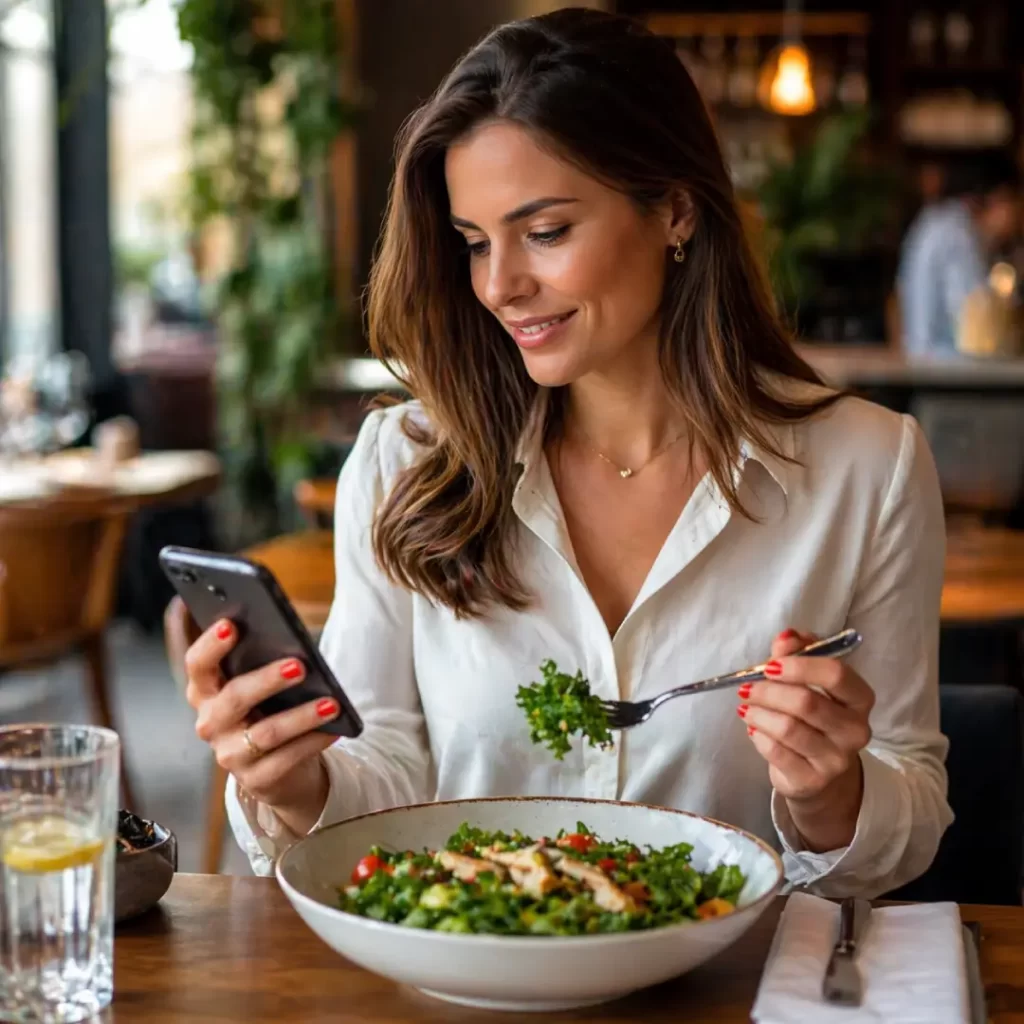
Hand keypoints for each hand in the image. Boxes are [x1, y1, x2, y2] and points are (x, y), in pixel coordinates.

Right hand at [176, 599, 337, 834]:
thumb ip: (262, 662)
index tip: (231, 624)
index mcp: (206, 691)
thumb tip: (290, 640)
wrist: (280, 768)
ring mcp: (230, 754)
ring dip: (301, 716)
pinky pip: (286, 759)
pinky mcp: (256, 779)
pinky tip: (333, 730)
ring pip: (265, 733)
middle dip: (267, 680)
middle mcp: (211, 723)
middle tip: (300, 665)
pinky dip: (312, 742)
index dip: (210, 645)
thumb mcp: (261, 687)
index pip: (197, 665)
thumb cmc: (270, 710)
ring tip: (331, 703)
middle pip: (233, 697)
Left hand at [739, 628, 874, 852]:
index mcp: (860, 698)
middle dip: (769, 691)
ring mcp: (836, 759)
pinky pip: (776, 752)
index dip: (799, 665)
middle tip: (747, 687)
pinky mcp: (813, 780)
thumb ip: (797, 653)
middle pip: (807, 702)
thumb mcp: (807, 679)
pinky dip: (758, 736)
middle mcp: (856, 730)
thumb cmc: (812, 715)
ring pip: (788, 728)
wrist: (819, 773)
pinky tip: (754, 729)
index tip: (770, 665)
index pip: (836, 674)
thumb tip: (786, 636)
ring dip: (759, 713)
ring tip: (746, 707)